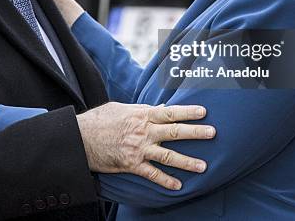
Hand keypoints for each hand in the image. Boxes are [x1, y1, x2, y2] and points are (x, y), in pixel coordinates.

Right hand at [76, 102, 215, 189]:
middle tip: (213, 133)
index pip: (169, 112)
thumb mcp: (122, 108)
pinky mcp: (131, 164)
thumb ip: (143, 109)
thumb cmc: (100, 120)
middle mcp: (143, 131)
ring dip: (186, 161)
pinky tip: (177, 185)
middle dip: (195, 132)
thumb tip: (161, 108)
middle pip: (174, 131)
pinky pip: (152, 174)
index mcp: (141, 114)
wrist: (81, 136)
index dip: (187, 112)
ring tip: (203, 166)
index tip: (204, 111)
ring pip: (167, 155)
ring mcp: (138, 149)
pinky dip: (165, 180)